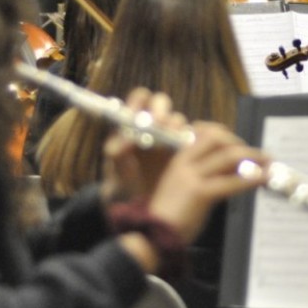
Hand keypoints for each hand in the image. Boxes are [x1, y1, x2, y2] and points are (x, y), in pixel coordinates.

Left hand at [101, 88, 185, 202]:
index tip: (137, 113)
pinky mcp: (186, 151)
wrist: (137, 208)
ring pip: (178, 120)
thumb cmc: (122, 184)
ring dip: (175, 127)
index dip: (139, 101)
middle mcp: (154, 124)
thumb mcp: (115, 170)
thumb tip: (126, 139)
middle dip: (161, 110)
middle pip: (162, 103)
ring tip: (171, 140)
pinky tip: (186, 152)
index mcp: (134, 122)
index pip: (140, 99)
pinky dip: (191, 141)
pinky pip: (193, 138)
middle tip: (159, 123)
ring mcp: (171, 136)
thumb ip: (116, 152)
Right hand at [146, 121, 268, 243]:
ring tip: (268, 163)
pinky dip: (251, 179)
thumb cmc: (168, 216)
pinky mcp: (200, 193)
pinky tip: (262, 180)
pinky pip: (231, 182)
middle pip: (217, 138)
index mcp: (179, 159)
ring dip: (253, 157)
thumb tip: (231, 170)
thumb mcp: (183, 187)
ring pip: (228, 156)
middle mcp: (185, 162)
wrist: (152, 236)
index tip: (239, 143)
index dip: (226, 135)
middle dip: (241, 143)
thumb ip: (203, 175)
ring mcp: (192, 176)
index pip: (204, 133)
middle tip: (257, 155)